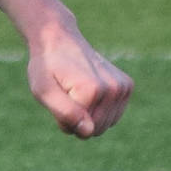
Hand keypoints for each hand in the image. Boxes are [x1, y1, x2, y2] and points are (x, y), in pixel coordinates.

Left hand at [27, 13, 133, 138]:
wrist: (59, 39)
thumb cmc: (47, 67)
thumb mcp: (44, 91)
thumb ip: (65, 113)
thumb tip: (88, 131)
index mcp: (92, 90)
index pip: (81, 130)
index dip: (65, 120)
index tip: (57, 97)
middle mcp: (113, 88)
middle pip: (96, 130)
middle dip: (79, 120)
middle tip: (67, 95)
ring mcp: (123, 86)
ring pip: (106, 125)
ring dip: (89, 115)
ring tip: (77, 92)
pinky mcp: (127, 86)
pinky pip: (114, 116)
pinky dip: (101, 110)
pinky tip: (90, 92)